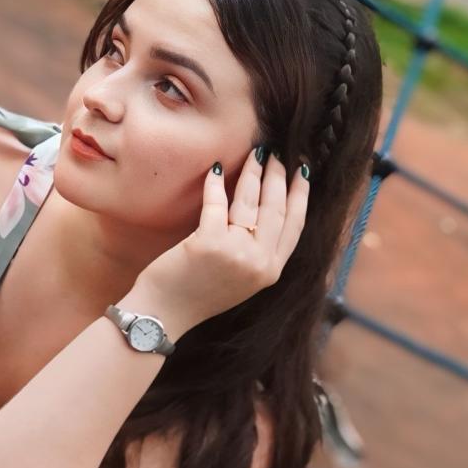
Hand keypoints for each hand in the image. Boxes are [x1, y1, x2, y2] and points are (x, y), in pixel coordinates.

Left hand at [129, 147, 310, 331]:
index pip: (295, 225)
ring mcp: (235, 252)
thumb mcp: (242, 279)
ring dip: (252, 173)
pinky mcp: (208, 242)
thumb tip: (268, 211)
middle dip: (278, 175)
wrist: (165, 314)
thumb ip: (258, 253)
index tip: (302, 171)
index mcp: (271, 271)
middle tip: (276, 154)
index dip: (300, 195)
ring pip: (250, 201)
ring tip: (254, 154)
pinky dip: (215, 183)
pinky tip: (215, 168)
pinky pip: (216, 202)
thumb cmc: (199, 294)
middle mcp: (258, 262)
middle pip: (276, 208)